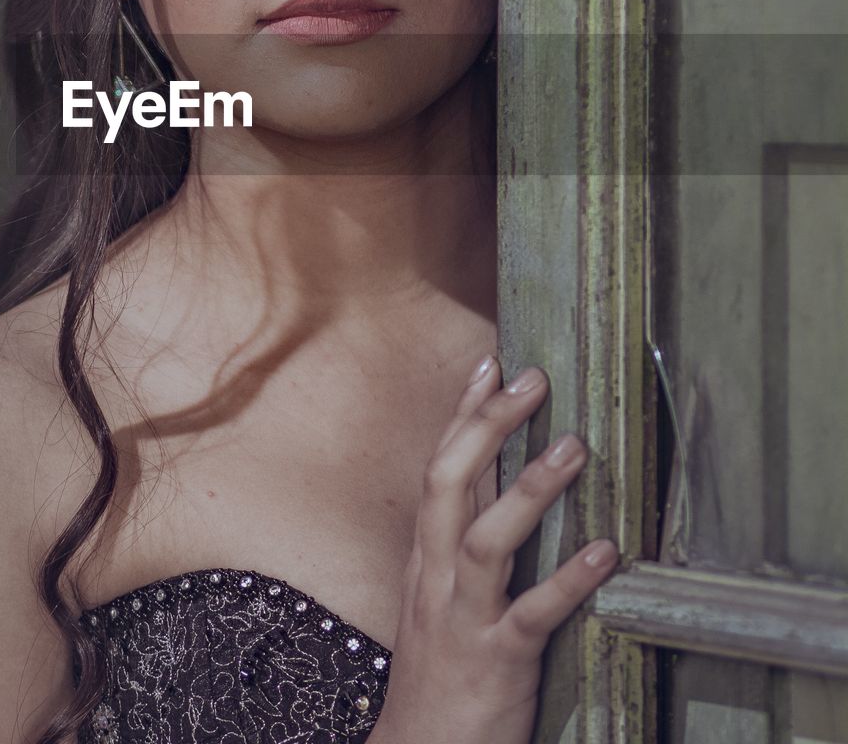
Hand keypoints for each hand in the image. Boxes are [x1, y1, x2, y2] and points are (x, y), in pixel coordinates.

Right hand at [369, 357, 618, 743]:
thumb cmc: (439, 671)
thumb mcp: (442, 595)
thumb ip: (468, 539)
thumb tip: (503, 480)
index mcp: (426, 557)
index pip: (439, 468)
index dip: (463, 414)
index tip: (491, 364)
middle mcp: (437, 577)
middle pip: (449, 484)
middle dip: (487, 426)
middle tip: (532, 380)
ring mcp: (464, 617)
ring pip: (487, 540)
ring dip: (530, 490)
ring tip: (574, 448)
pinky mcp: (498, 660)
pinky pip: (534, 613)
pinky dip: (570, 580)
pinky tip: (607, 553)